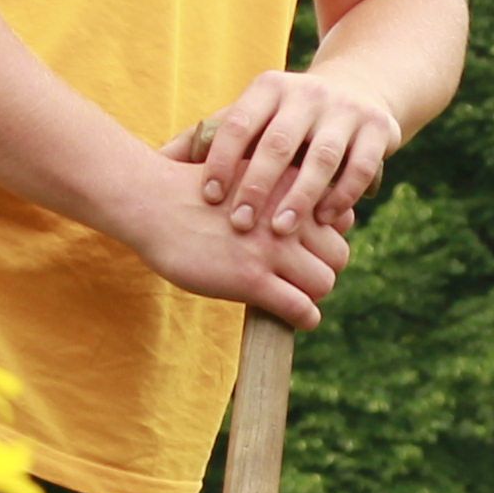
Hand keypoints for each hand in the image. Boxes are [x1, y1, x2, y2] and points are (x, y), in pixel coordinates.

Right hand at [117, 159, 352, 330]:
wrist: (152, 203)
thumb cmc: (198, 192)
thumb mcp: (249, 173)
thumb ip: (282, 189)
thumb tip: (317, 216)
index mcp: (290, 187)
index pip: (341, 221)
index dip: (326, 239)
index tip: (306, 248)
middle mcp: (288, 215)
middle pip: (338, 255)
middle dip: (323, 268)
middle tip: (299, 277)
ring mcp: (271, 248)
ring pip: (324, 283)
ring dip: (312, 295)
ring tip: (293, 296)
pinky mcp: (252, 279)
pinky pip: (300, 307)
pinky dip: (305, 318)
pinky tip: (297, 319)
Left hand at [171, 66, 399, 250]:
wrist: (358, 90)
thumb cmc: (285, 120)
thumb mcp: (251, 117)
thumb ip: (209, 138)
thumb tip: (156, 161)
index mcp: (269, 88)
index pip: (238, 124)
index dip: (221, 161)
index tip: (209, 198)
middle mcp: (308, 93)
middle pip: (278, 142)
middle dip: (257, 186)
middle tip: (239, 224)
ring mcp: (345, 110)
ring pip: (321, 157)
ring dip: (299, 196)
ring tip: (280, 230)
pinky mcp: (379, 128)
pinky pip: (360, 167)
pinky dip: (343, 195)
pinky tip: (326, 220)